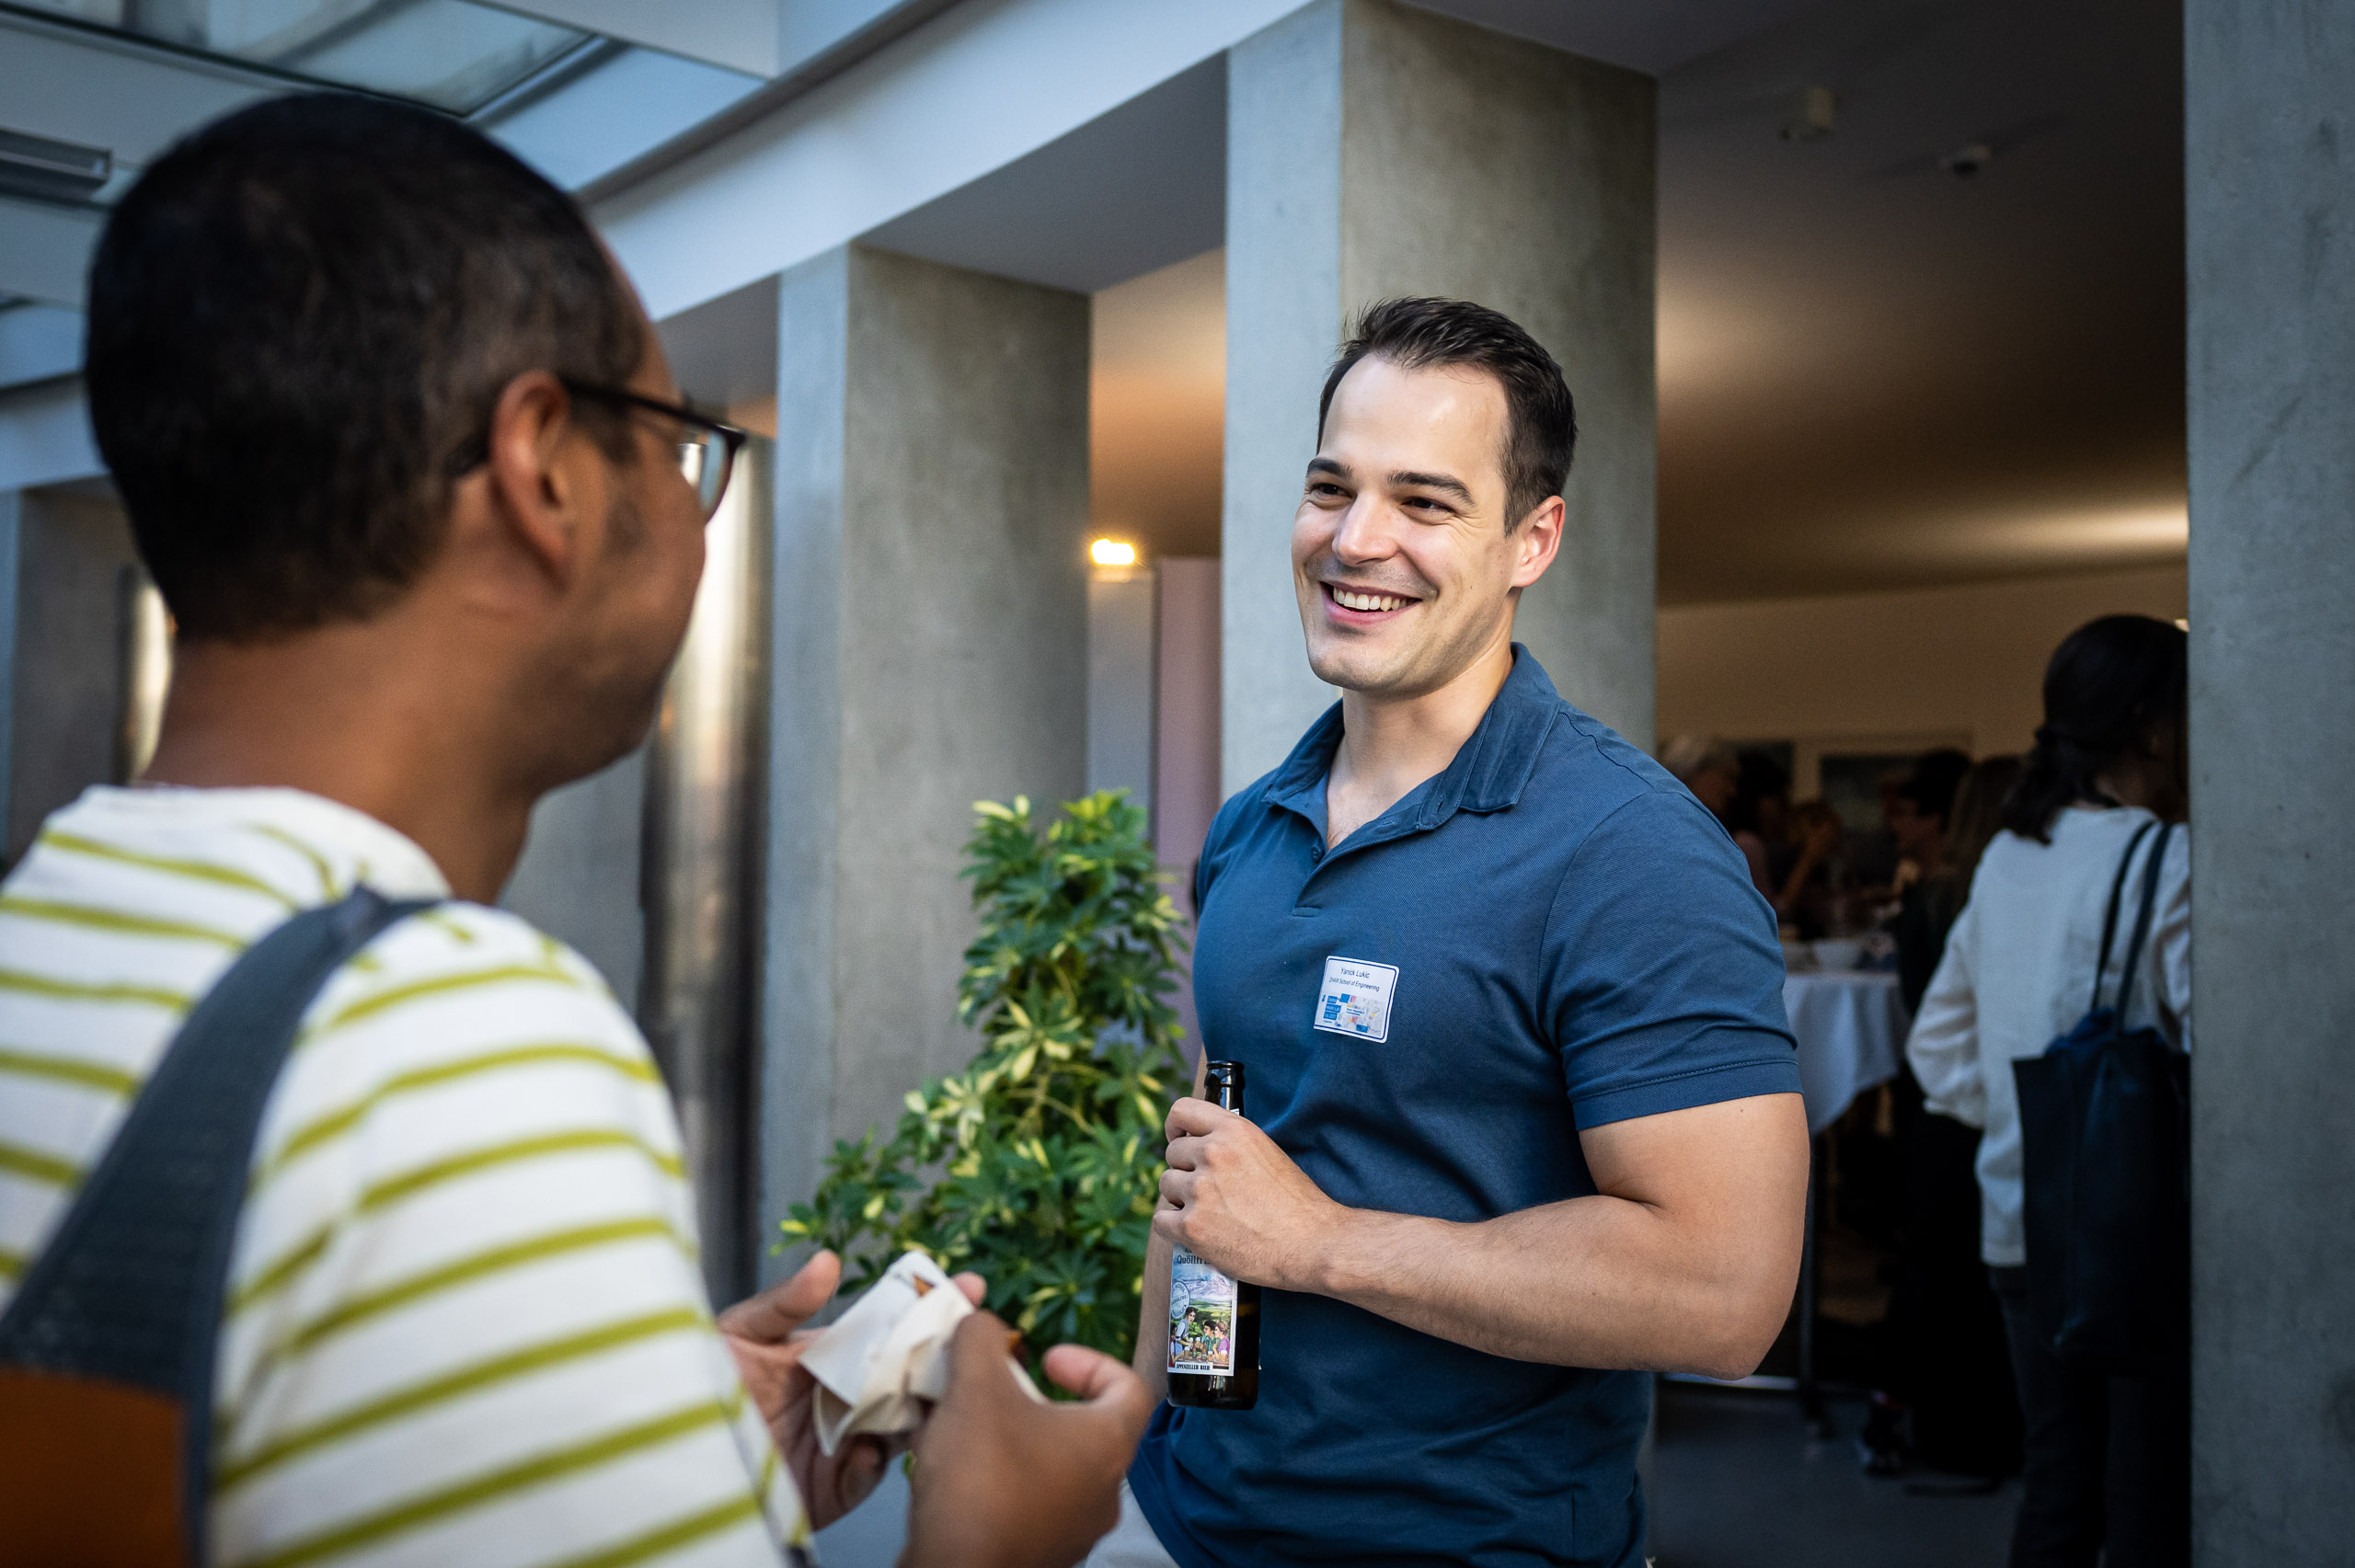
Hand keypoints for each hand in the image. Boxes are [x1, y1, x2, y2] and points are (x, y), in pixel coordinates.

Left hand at [717, 1250, 984, 1529]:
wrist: (675, 1458)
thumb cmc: (697, 1387)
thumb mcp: (739, 1335)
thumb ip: (784, 1303)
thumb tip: (828, 1260)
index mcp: (833, 1355)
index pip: (892, 1327)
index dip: (930, 1306)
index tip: (968, 1284)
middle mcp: (848, 1397)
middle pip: (910, 1374)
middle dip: (946, 1355)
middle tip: (973, 1338)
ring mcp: (846, 1441)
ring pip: (904, 1423)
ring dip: (921, 1408)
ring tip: (933, 1391)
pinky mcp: (836, 1486)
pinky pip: (871, 1474)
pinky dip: (877, 1460)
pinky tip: (869, 1446)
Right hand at [902, 1312, 1150, 1567]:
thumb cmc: (979, 1476)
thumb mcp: (975, 1387)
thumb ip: (981, 1339)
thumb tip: (980, 1322)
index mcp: (1107, 1445)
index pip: (1130, 1387)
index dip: (1090, 1361)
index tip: (1045, 1358)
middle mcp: (1103, 1492)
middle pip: (1082, 1427)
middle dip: (1034, 1400)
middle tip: (995, 1391)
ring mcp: (1074, 1531)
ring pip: (1050, 1466)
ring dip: (1011, 1439)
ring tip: (965, 1427)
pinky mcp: (1040, 1555)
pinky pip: (1027, 1503)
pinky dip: (998, 1478)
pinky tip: (954, 1470)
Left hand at [1156, 1096, 1341, 1290]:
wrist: (1313, 1244)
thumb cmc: (1297, 1203)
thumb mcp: (1267, 1152)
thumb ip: (1232, 1144)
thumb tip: (1200, 1145)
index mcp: (1233, 1130)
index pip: (1181, 1111)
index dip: (1175, 1127)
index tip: (1179, 1139)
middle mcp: (1213, 1154)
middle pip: (1172, 1154)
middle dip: (1185, 1171)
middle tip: (1208, 1190)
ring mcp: (1200, 1191)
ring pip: (1166, 1186)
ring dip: (1181, 1199)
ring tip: (1209, 1212)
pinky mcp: (1192, 1227)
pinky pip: (1161, 1220)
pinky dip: (1173, 1227)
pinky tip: (1193, 1231)